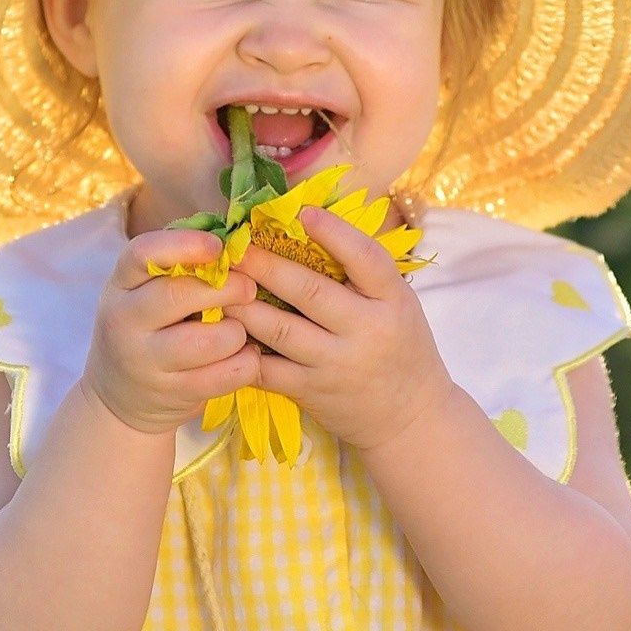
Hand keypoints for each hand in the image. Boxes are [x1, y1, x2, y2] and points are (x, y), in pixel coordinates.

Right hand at [80, 230, 260, 435]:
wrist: (118, 399)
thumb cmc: (148, 329)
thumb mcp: (145, 293)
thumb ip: (180, 267)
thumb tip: (237, 237)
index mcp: (121, 284)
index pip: (143, 254)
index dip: (185, 245)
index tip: (219, 246)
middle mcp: (124, 320)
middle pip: (177, 295)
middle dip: (224, 288)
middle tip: (249, 287)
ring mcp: (144, 362)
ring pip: (203, 342)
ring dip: (235, 332)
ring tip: (241, 329)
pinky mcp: (170, 394)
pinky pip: (220, 377)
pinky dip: (244, 364)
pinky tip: (246, 355)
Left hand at [236, 208, 453, 456]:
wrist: (410, 417)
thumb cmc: (399, 346)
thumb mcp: (398, 304)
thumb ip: (363, 272)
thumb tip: (311, 222)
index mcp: (393, 301)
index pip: (367, 259)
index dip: (335, 233)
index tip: (303, 213)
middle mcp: (367, 331)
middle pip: (310, 292)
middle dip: (266, 265)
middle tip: (235, 245)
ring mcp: (336, 365)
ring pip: (280, 330)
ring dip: (244, 305)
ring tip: (220, 284)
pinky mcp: (312, 392)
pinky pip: (268, 369)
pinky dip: (242, 349)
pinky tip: (222, 330)